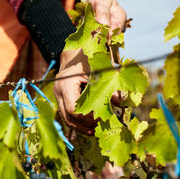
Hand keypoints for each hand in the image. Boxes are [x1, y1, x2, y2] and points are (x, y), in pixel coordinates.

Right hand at [53, 0, 126, 134]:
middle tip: (102, 125)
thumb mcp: (102, 69)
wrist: (77, 48)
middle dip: (85, 124)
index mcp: (66, 84)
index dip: (88, 117)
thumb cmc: (90, 56)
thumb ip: (111, 86)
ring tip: (96, 130)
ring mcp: (58, 96)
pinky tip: (91, 125)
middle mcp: (58, 92)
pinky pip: (67, 114)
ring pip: (67, 118)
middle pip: (68, 117)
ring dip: (81, 125)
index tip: (103, 118)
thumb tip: (121, 103)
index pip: (73, 110)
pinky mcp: (62, 98)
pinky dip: (79, 121)